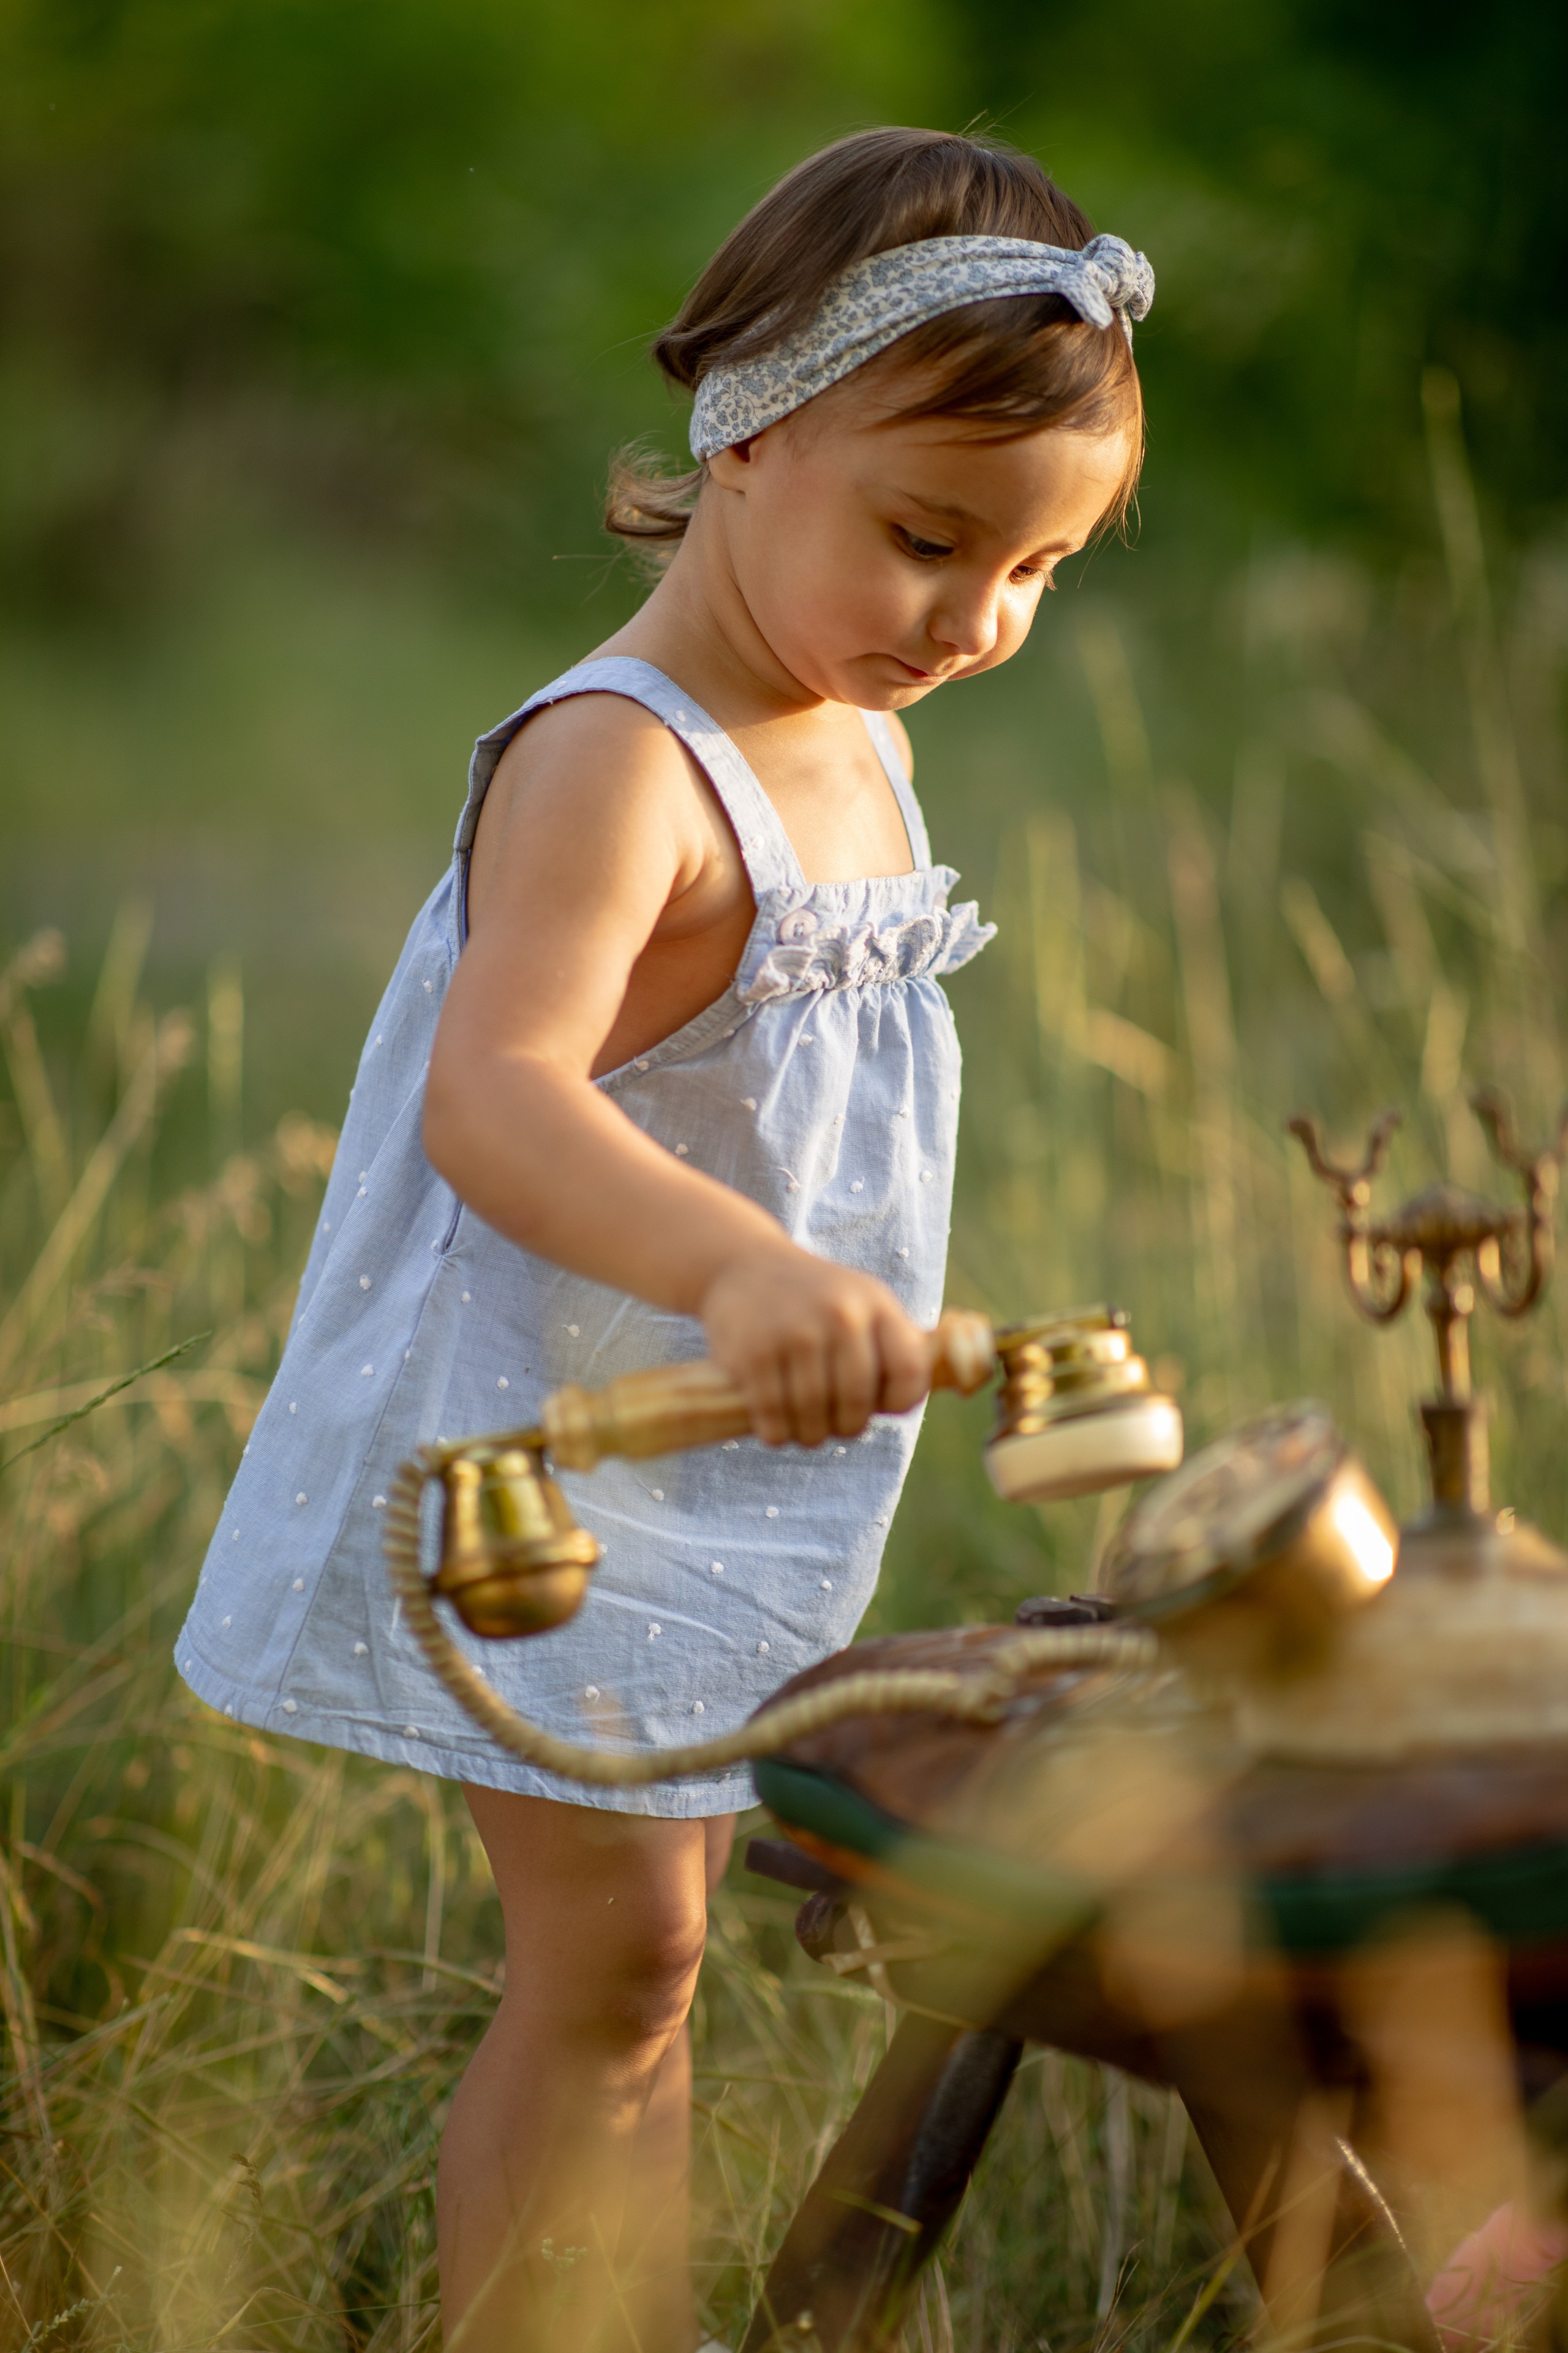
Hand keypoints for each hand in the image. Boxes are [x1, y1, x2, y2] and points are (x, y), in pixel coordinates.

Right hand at [698, 1244, 932, 1448]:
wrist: (744, 1264)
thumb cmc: (815, 1297)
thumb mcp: (863, 1301)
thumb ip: (893, 1342)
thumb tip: (927, 1392)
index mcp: (876, 1304)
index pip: (910, 1372)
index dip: (901, 1402)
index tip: (881, 1407)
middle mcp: (840, 1316)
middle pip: (858, 1404)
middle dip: (848, 1427)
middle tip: (837, 1426)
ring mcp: (795, 1334)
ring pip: (814, 1418)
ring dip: (811, 1436)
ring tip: (807, 1429)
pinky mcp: (753, 1354)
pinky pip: (774, 1418)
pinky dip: (777, 1434)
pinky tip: (778, 1427)